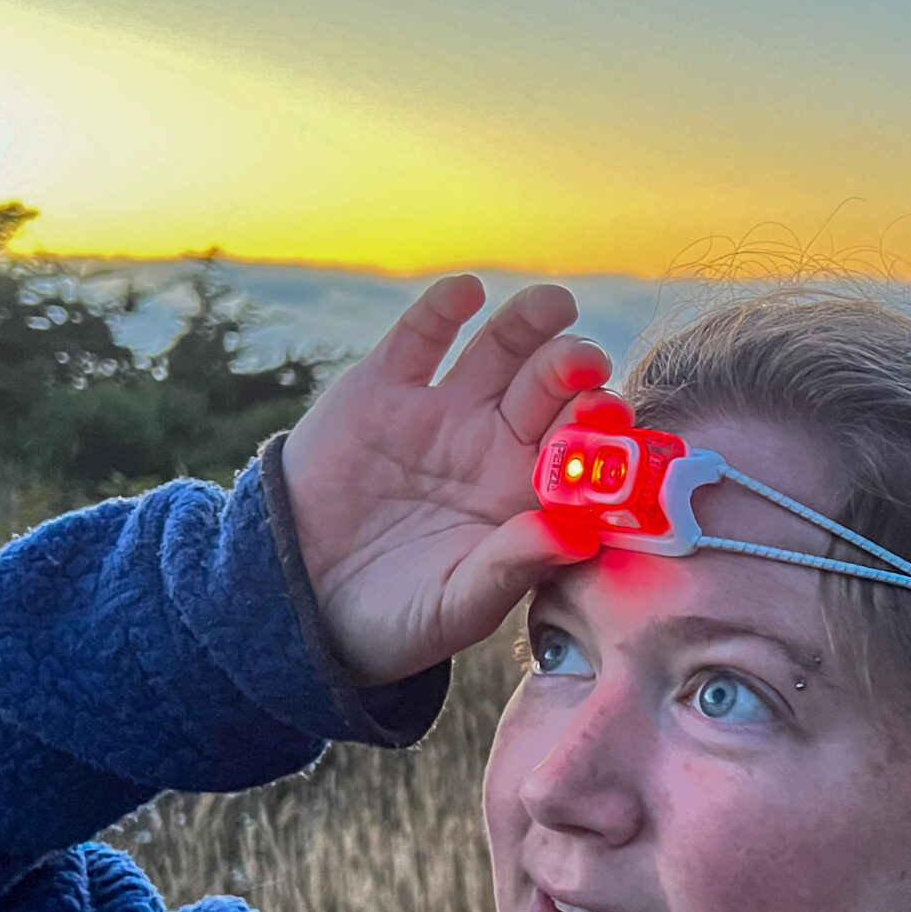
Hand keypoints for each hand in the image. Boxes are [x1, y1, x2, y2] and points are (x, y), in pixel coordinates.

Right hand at [279, 275, 609, 685]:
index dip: (598, 434)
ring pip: (500, 351)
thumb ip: (514, 567)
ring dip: (530, 325)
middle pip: (550, 391)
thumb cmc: (395, 618)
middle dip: (572, 370)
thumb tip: (577, 533)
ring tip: (553, 307)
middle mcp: (496, 443)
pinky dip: (444, 310)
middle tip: (587, 362)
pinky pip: (423, 337)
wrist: (298, 600)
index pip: (579, 452)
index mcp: (527, 496)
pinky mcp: (385, 386)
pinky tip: (466, 293)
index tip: (613, 421)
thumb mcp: (455, 605)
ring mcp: (444, 410)